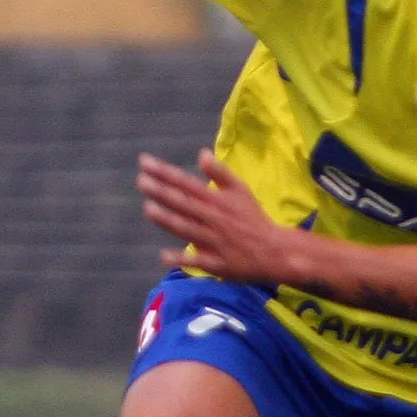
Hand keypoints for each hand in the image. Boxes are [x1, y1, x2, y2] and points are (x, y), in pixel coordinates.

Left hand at [137, 149, 304, 283]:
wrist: (275, 251)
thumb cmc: (252, 218)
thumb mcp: (240, 190)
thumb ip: (220, 172)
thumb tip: (201, 153)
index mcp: (217, 200)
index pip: (187, 183)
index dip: (165, 172)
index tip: (145, 162)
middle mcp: (213, 219)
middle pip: (185, 204)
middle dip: (162, 192)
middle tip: (141, 181)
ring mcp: (214, 242)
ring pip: (188, 229)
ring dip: (168, 220)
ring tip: (148, 209)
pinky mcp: (217, 263)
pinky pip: (197, 262)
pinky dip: (181, 259)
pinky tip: (163, 256)